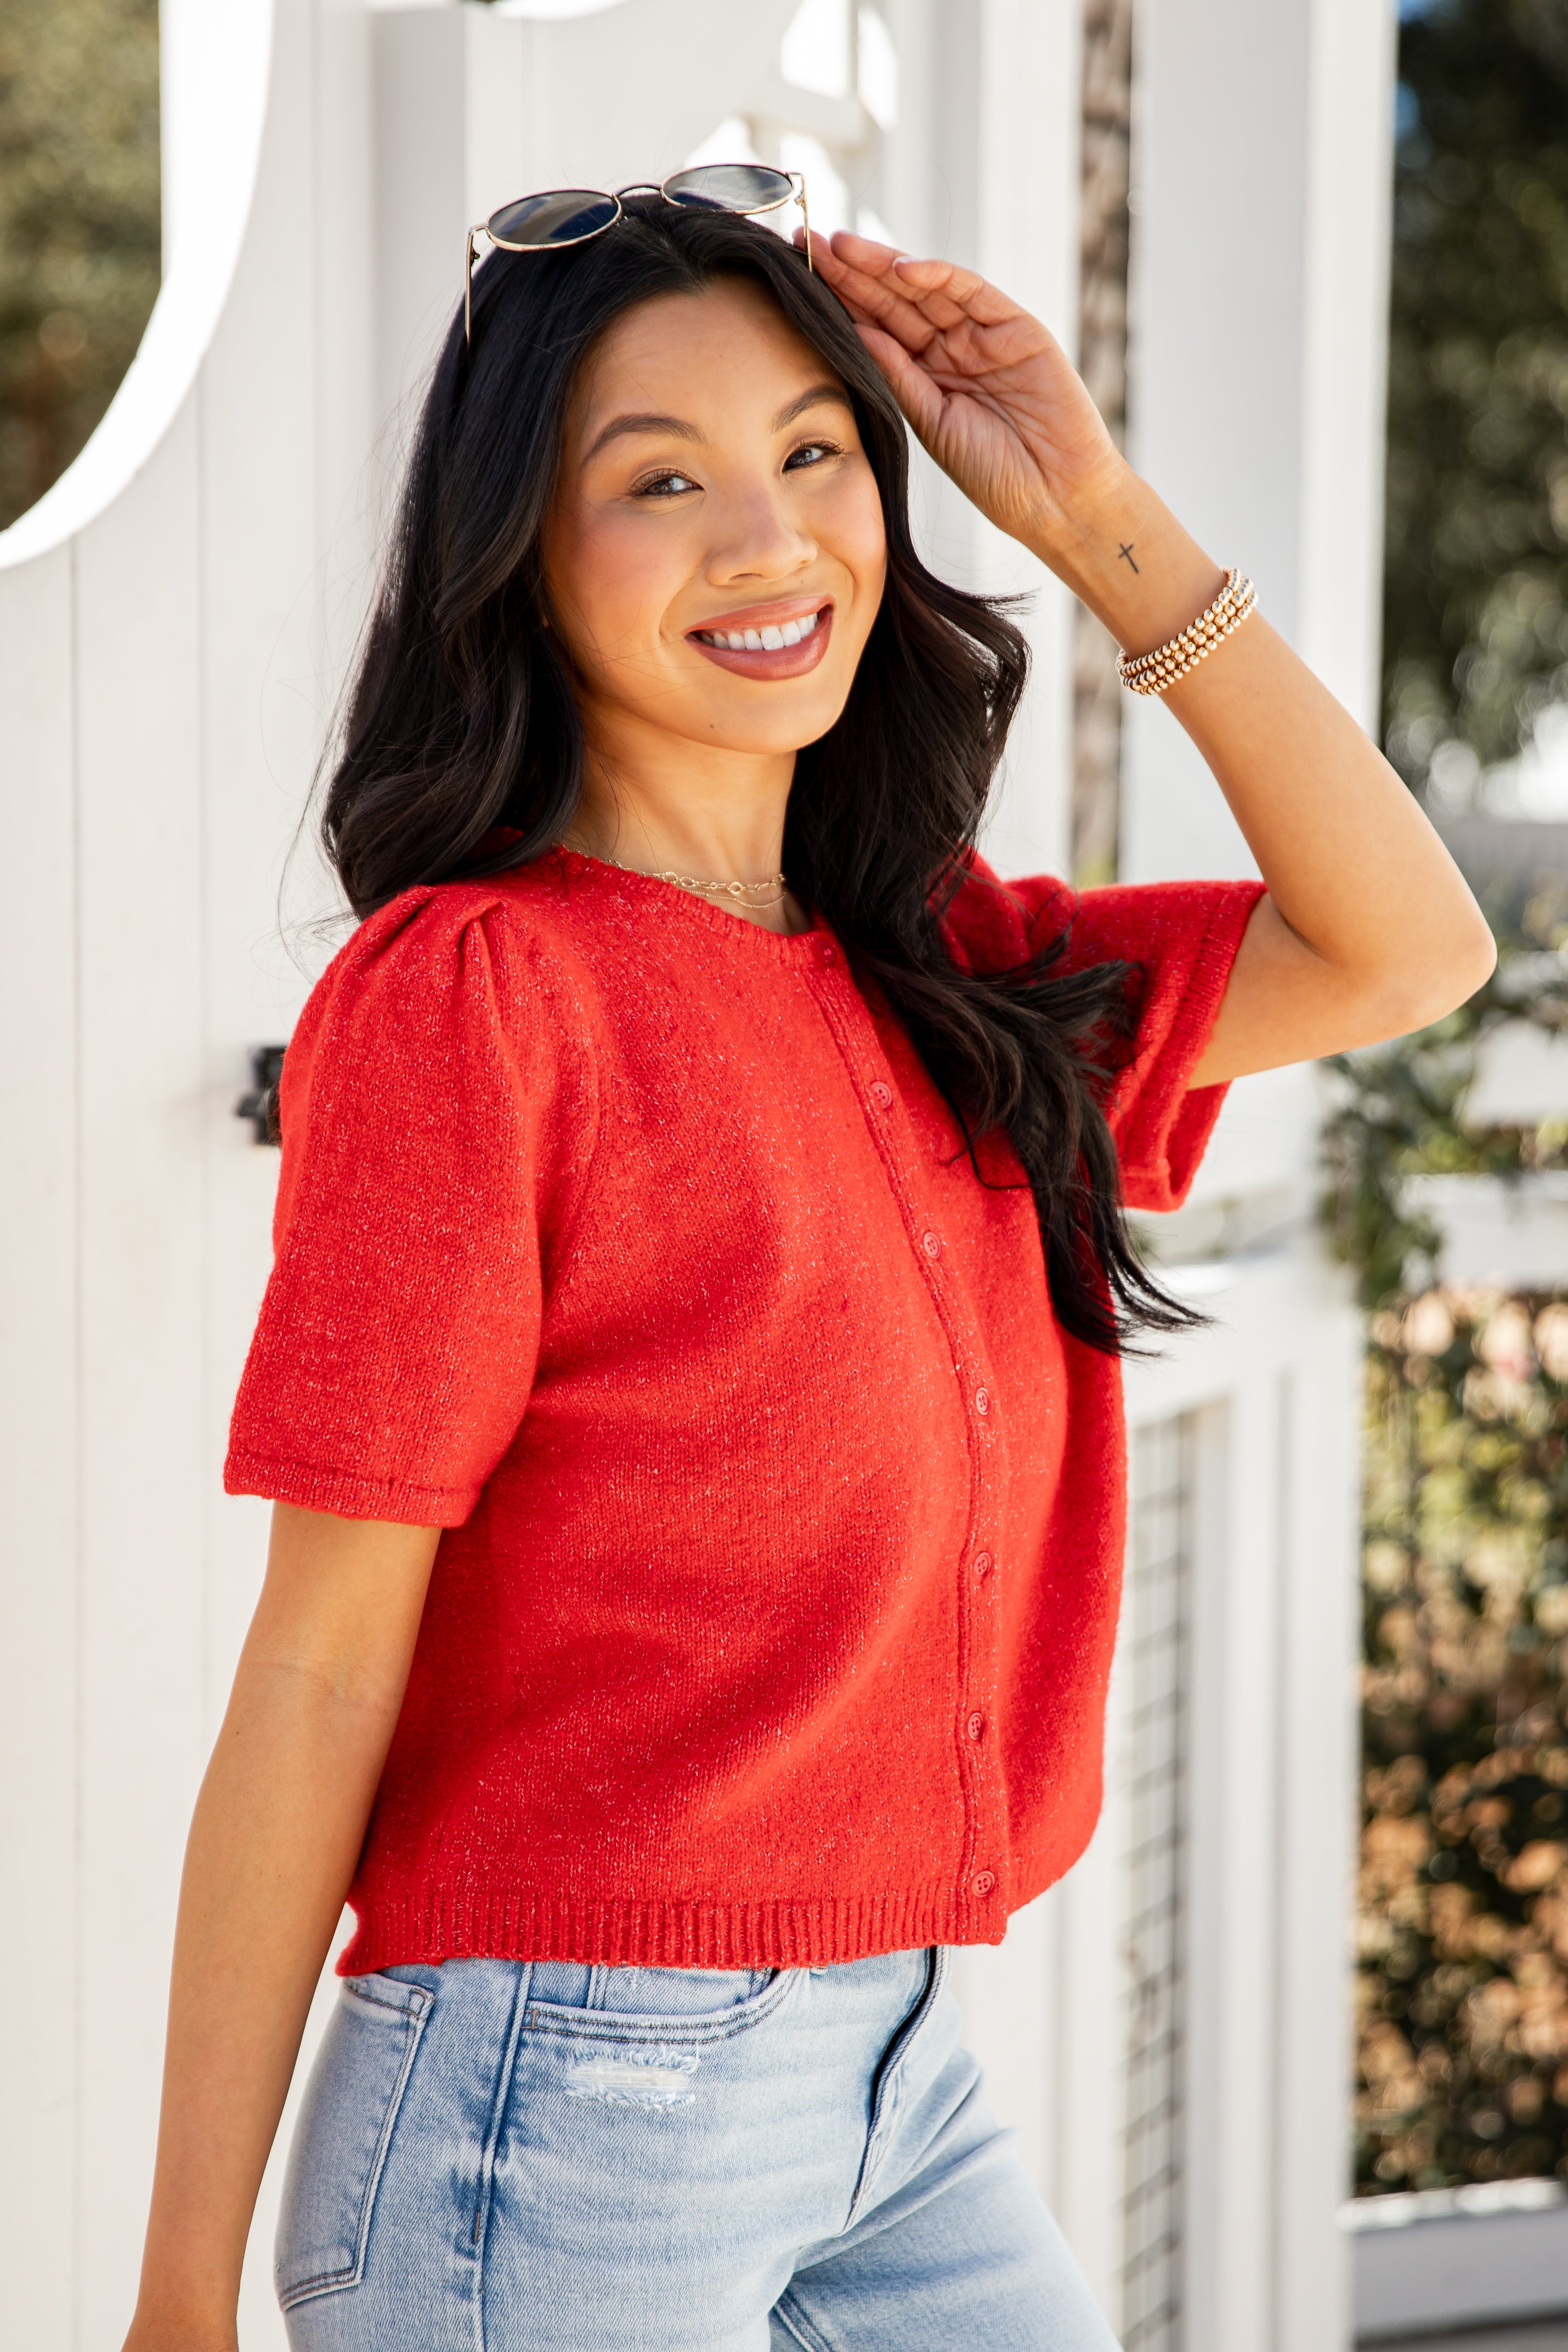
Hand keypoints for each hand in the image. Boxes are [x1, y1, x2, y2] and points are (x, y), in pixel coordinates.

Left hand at [801, 229, 1125, 566]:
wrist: (1055, 498)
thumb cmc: (996, 476)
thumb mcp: (931, 424)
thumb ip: (898, 376)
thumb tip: (855, 331)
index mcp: (927, 375)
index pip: (877, 326)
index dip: (840, 300)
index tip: (796, 277)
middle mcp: (953, 348)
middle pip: (895, 299)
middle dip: (852, 270)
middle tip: (806, 241)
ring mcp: (985, 335)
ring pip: (927, 288)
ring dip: (884, 264)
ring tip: (841, 245)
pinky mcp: (1018, 328)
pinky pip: (973, 292)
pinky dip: (938, 277)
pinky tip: (900, 268)